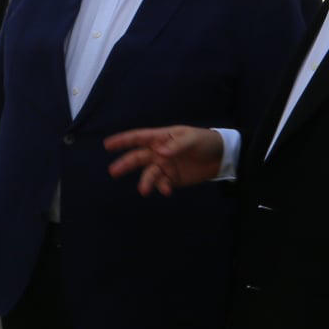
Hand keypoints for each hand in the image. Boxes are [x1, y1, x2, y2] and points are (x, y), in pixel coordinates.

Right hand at [103, 125, 224, 196]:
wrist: (221, 157)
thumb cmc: (205, 141)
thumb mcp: (192, 139)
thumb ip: (176, 146)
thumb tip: (160, 153)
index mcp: (161, 138)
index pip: (139, 137)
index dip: (123, 140)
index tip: (108, 145)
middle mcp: (159, 152)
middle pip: (138, 157)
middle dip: (125, 164)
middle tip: (113, 171)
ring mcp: (164, 166)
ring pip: (148, 173)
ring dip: (145, 181)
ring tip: (144, 190)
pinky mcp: (172, 179)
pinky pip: (162, 183)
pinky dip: (162, 187)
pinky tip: (167, 190)